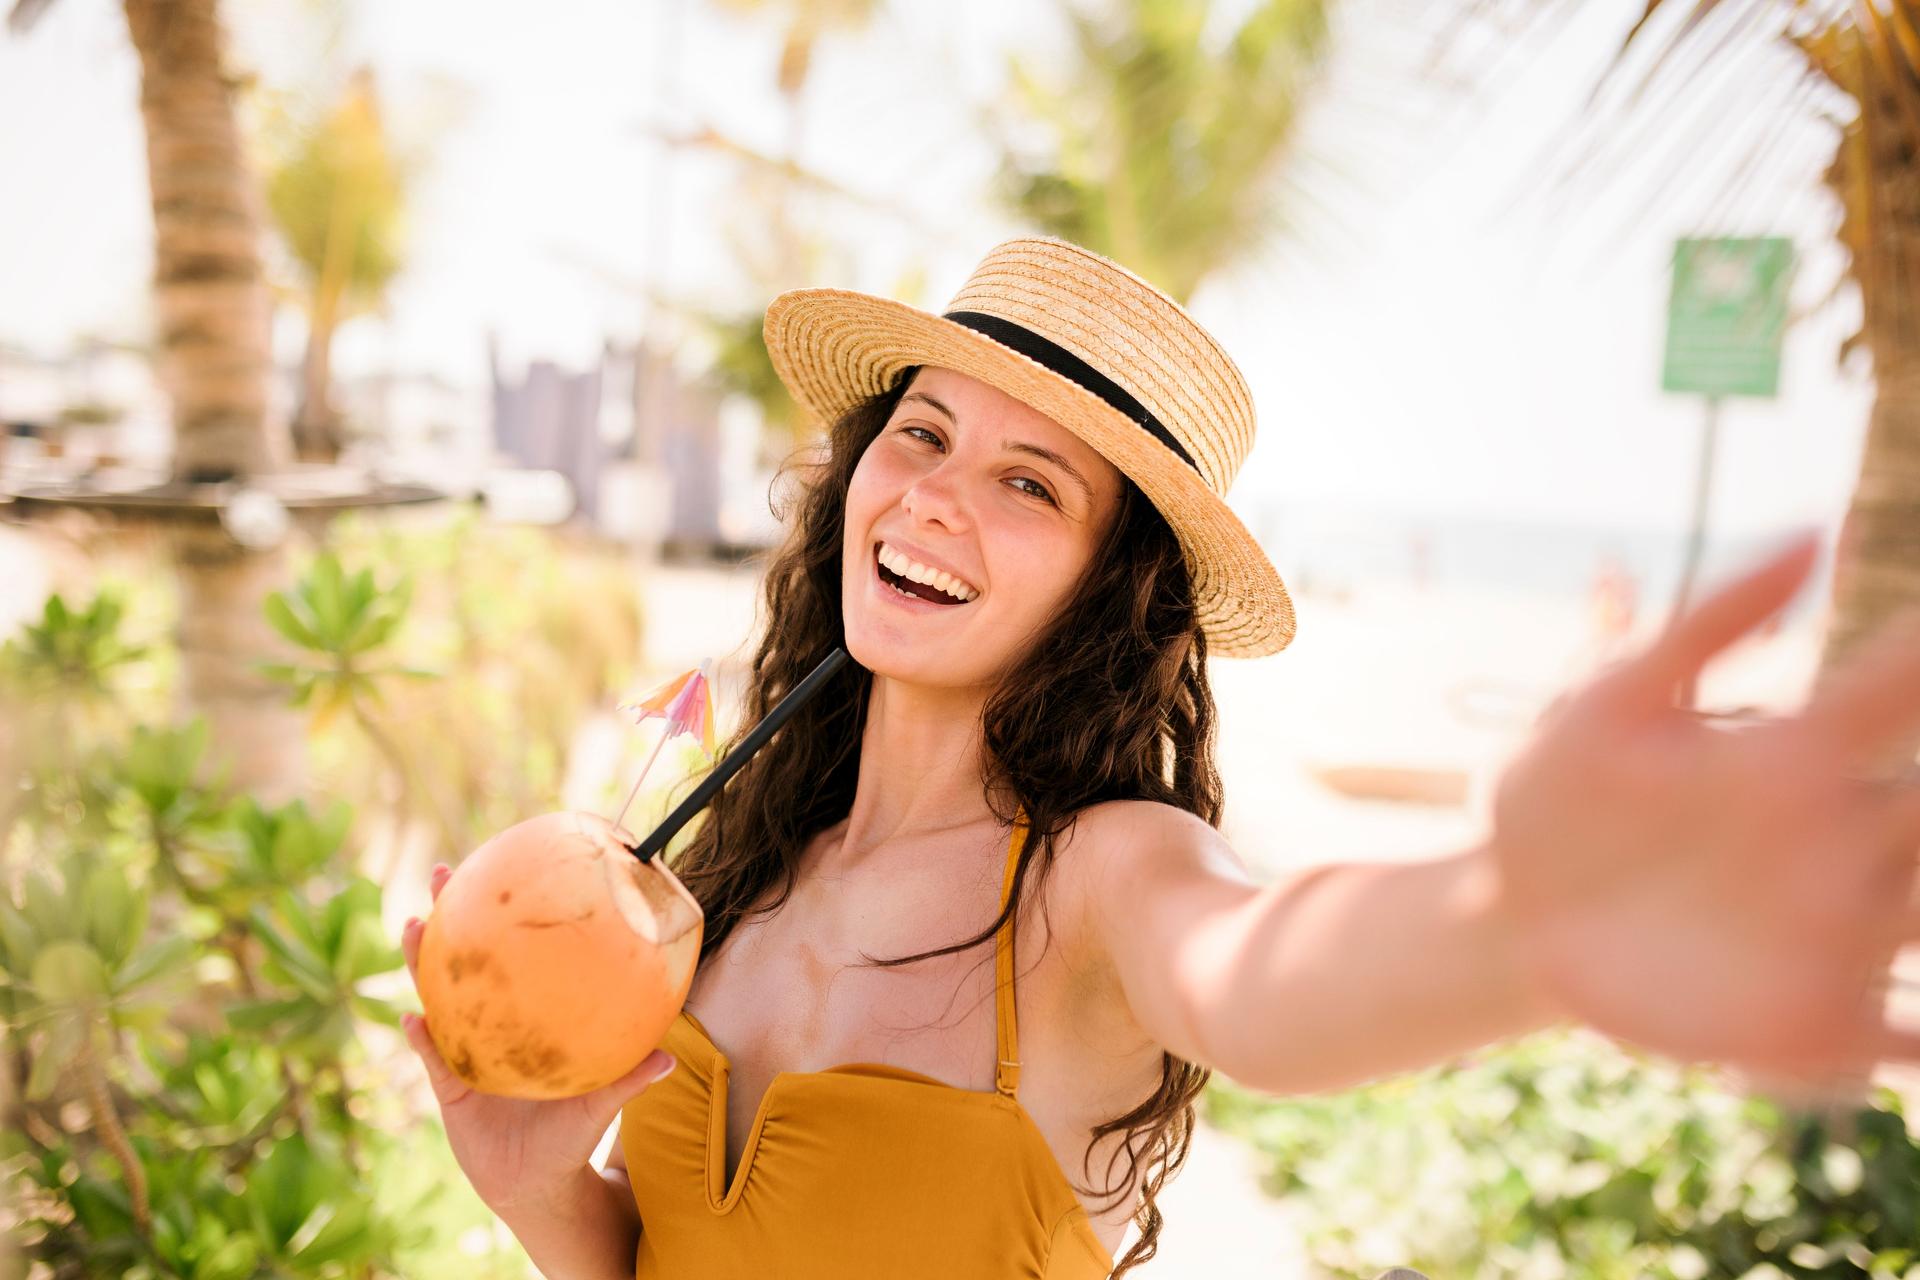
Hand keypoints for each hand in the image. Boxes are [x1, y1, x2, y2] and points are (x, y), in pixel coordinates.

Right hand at [400, 861, 676, 1215]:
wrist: (537, 1183)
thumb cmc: (572, 1135)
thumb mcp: (601, 1103)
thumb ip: (629, 1080)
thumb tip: (670, 1057)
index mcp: (526, 1018)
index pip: (514, 956)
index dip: (504, 915)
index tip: (502, 870)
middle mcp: (492, 1026)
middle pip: (464, 961)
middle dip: (449, 916)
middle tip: (442, 874)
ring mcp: (465, 1051)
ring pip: (436, 997)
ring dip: (422, 962)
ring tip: (416, 927)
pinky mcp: (448, 1087)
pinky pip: (432, 1057)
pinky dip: (422, 1038)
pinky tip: (414, 1019)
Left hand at [1486, 531, 1919, 1101]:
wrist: (1502, 915)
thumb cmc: (1557, 796)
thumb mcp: (1609, 704)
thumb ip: (1707, 627)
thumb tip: (1816, 532)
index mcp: (1797, 757)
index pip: (1901, 697)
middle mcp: (1837, 840)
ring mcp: (1831, 933)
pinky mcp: (1804, 1019)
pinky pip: (1896, 1041)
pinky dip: (1914, 1047)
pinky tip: (1907, 1047)